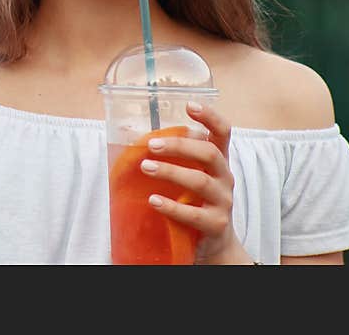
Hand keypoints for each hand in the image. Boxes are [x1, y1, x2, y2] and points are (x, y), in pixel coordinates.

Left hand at [140, 102, 252, 263]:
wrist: (213, 243)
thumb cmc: (193, 201)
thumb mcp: (185, 176)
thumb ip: (166, 156)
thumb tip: (124, 131)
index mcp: (217, 161)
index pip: (222, 132)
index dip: (210, 116)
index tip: (189, 105)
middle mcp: (224, 177)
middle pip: (209, 153)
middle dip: (180, 145)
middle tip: (152, 144)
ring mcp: (223, 201)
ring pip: (200, 182)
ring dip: (171, 172)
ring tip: (146, 167)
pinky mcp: (216, 225)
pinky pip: (194, 215)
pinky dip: (172, 207)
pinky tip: (154, 201)